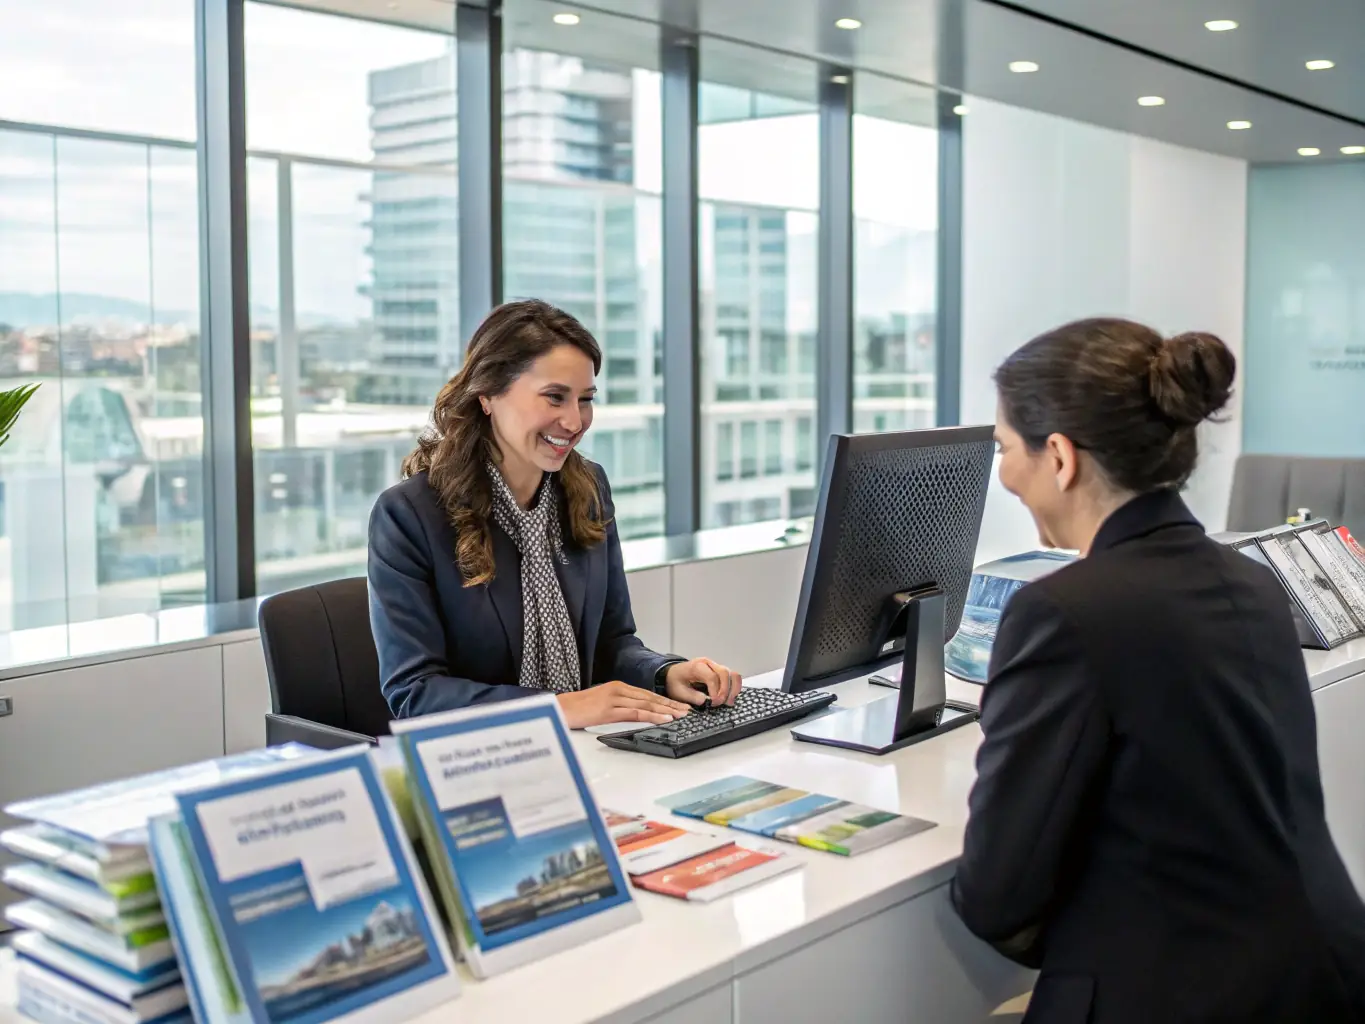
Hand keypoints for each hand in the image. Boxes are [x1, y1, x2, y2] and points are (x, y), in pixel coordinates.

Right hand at [556, 681, 690, 728]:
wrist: (559, 709)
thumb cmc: (577, 709)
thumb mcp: (601, 704)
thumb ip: (618, 706)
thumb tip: (633, 714)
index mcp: (617, 687)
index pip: (646, 694)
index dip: (664, 700)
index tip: (678, 706)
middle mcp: (618, 689)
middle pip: (650, 697)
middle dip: (670, 704)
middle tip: (687, 710)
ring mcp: (614, 698)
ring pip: (647, 704)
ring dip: (666, 710)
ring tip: (681, 715)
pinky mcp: (609, 710)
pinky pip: (636, 712)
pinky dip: (653, 716)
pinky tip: (664, 719)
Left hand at [664, 658, 742, 706]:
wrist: (673, 675)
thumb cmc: (675, 682)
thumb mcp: (679, 692)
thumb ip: (693, 697)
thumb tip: (707, 701)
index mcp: (696, 666)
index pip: (712, 677)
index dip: (715, 692)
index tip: (713, 703)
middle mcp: (708, 663)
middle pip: (725, 673)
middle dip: (726, 691)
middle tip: (721, 703)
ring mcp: (715, 666)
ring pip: (732, 674)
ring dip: (733, 689)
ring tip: (728, 702)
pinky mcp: (720, 672)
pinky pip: (733, 677)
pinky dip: (734, 687)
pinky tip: (729, 697)